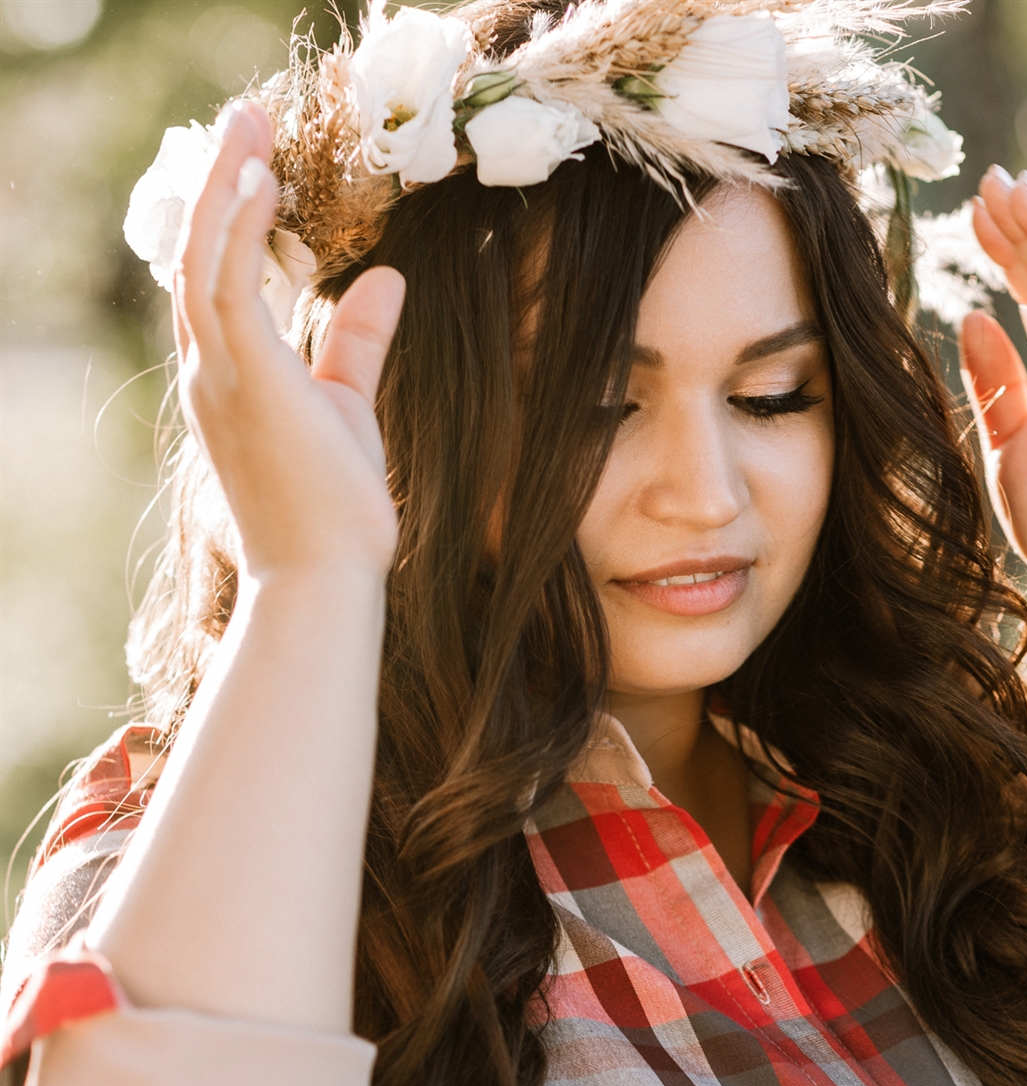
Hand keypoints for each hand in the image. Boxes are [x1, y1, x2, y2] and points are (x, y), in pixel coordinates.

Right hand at [172, 101, 405, 582]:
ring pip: (201, 256)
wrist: (324, 580)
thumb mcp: (349, 409)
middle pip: (194, 256)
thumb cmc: (334, 514)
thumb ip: (357, 344)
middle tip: (246, 120)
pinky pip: (228, 281)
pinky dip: (240, 225)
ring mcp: (219, 377)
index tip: (252, 166)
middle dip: (217, 182)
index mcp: (227, 383)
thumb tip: (388, 281)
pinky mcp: (246, 378)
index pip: (211, 286)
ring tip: (251, 124)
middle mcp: (209, 374)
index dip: (223, 222)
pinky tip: (265, 182)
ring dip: (224, 183)